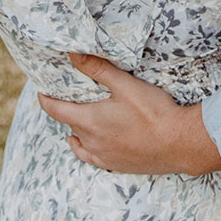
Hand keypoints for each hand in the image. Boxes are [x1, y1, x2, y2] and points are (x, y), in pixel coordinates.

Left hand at [38, 53, 220, 175]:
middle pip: (70, 124)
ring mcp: (104, 157)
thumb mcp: (125, 84)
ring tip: (79, 118)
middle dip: (66, 110)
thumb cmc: (153, 112)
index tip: (41, 91)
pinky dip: (87, 148)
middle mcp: (91, 142)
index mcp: (89, 121)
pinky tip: (90, 145)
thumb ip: (97, 69)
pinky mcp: (117, 166)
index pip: (55, 111)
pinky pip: (93, 158)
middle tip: (69, 96)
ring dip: (77, 129)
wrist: (179, 143)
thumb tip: (72, 54)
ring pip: (80, 142)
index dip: (46, 99)